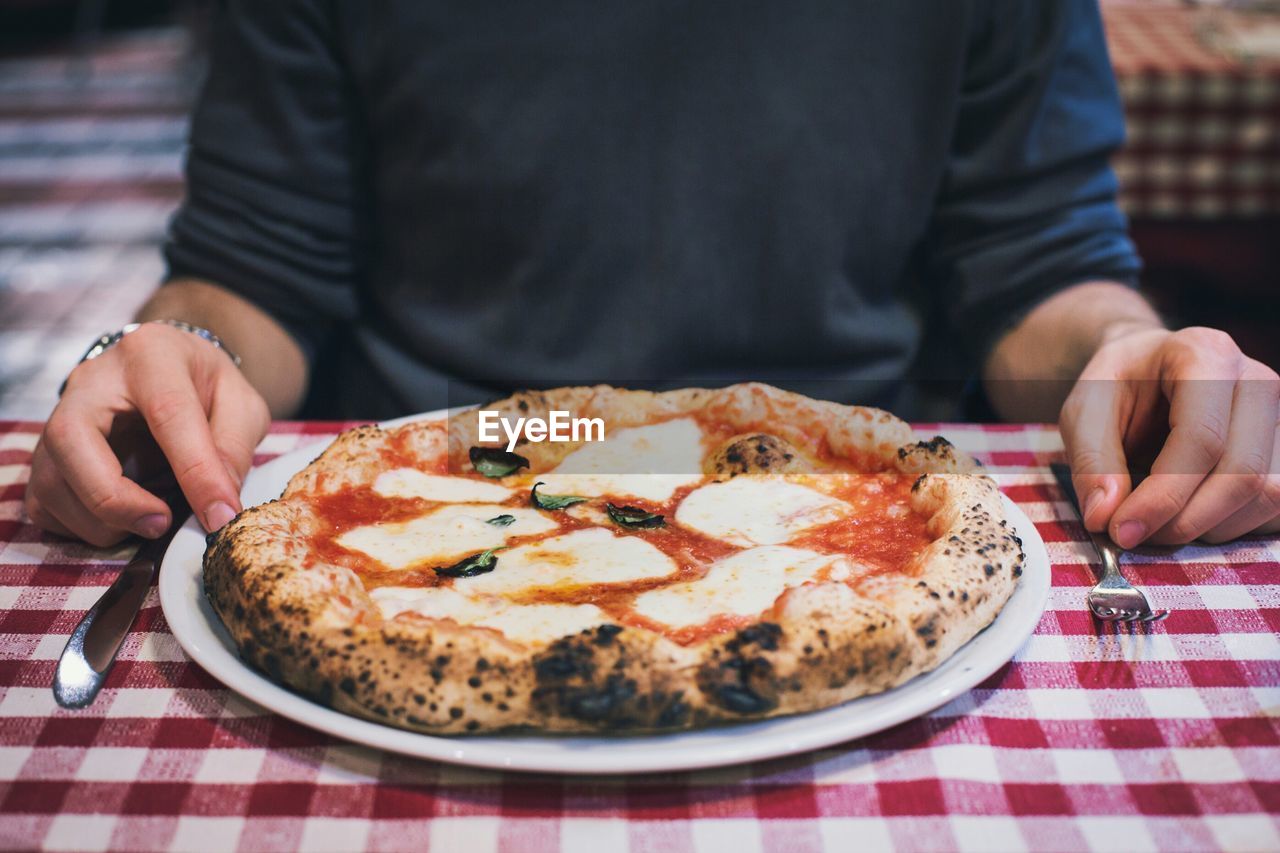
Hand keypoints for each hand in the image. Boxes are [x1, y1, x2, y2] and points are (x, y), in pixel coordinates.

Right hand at [25, 323, 269, 545]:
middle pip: (71, 438)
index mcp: (151, 355)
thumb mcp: (241, 404)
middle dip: (113, 497)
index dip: (195, 472)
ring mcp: (59, 415)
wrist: (170, 369)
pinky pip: (44, 503)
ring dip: (100, 521)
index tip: (218, 516)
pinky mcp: (47, 452)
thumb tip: (218, 508)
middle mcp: (92, 381)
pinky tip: (121, 523)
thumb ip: (233, 448)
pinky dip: (80, 527)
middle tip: (161, 523)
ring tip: (151, 522)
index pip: (167, 412)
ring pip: (50, 479)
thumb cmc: (205, 385)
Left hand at [1060, 325, 1279, 546]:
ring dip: (1211, 528)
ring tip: (1161, 525)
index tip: (1121, 530)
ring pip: (1268, 494)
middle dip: (1186, 520)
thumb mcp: (1083, 410)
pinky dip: (1235, 527)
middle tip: (1137, 536)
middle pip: (1243, 472)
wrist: (1146, 370)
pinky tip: (1192, 519)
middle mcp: (1258, 381)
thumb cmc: (1116, 386)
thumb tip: (1104, 517)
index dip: (1163, 497)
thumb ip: (1091, 460)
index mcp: (1205, 354)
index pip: (1202, 439)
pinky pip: (1277, 505)